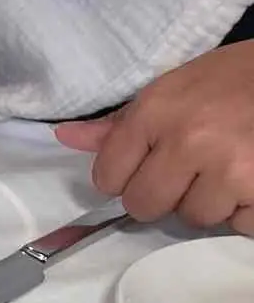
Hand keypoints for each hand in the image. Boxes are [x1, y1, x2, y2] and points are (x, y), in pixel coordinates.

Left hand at [55, 37, 253, 232]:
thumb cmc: (242, 77)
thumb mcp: (180, 85)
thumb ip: (125, 121)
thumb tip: (67, 137)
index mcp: (159, 110)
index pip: (108, 177)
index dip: (126, 176)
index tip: (150, 163)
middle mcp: (190, 141)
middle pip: (145, 206)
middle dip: (166, 194)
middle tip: (196, 167)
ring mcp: (231, 170)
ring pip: (195, 218)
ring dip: (212, 200)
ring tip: (234, 165)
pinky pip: (239, 226)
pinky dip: (248, 211)